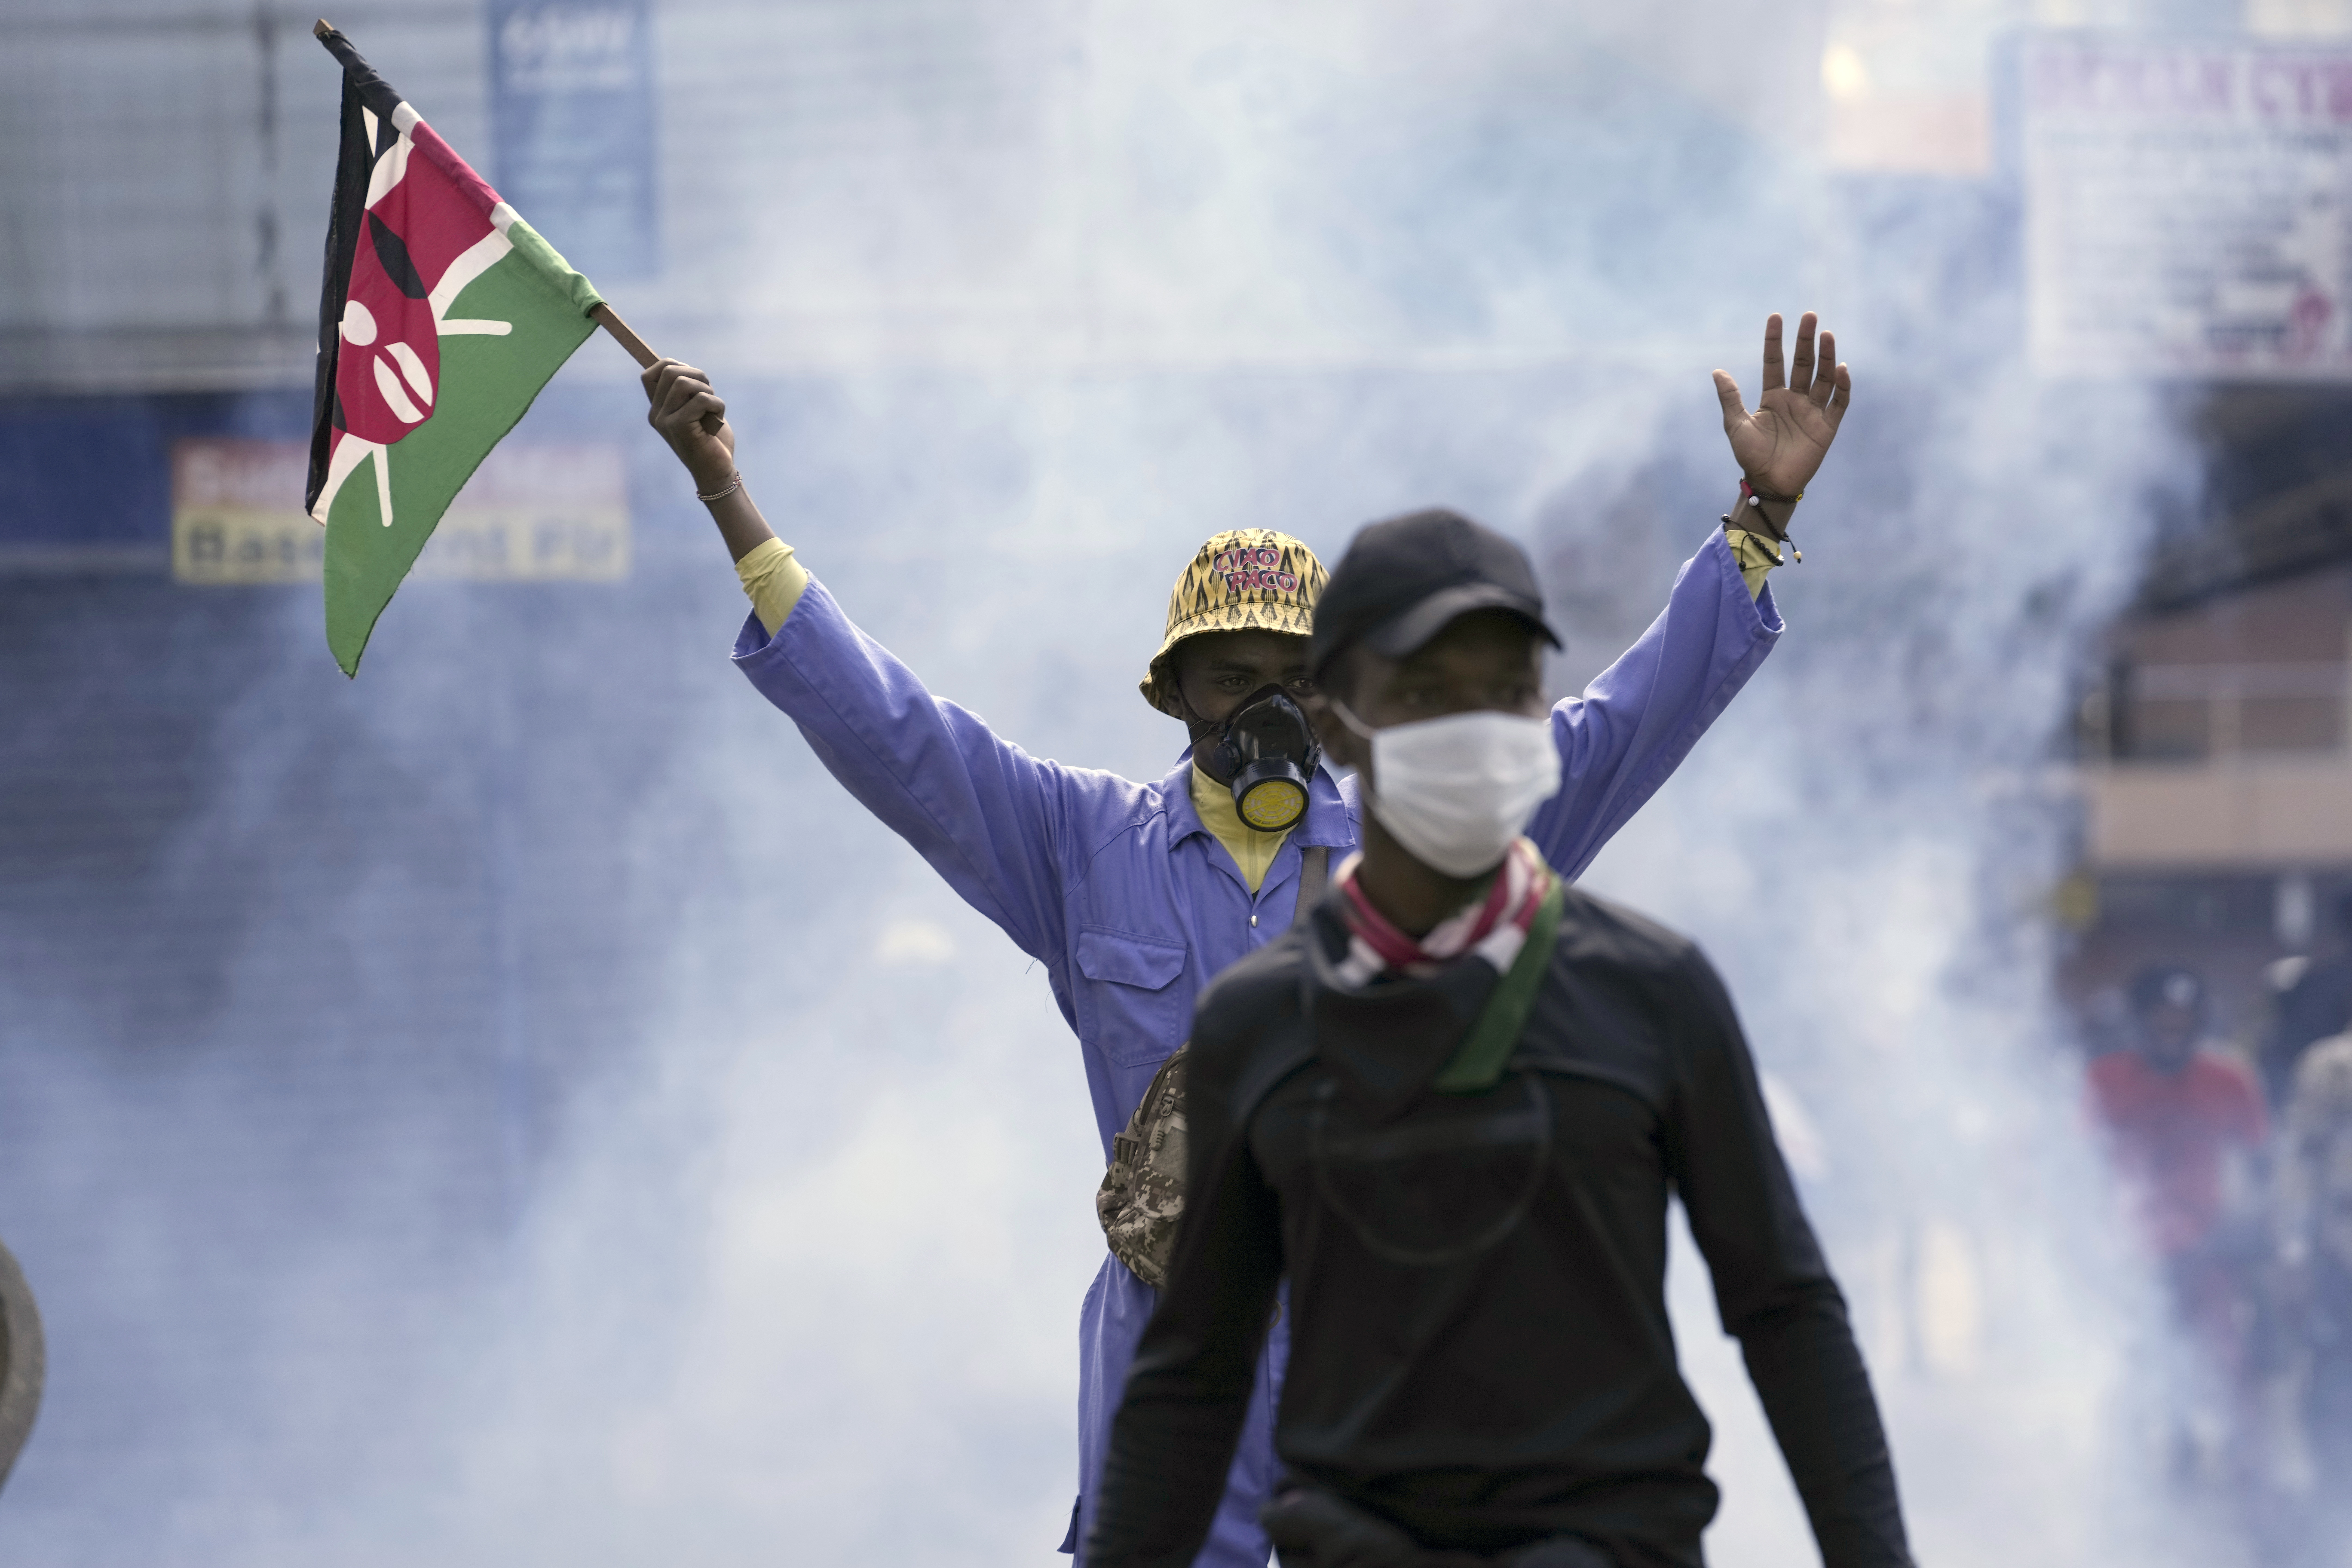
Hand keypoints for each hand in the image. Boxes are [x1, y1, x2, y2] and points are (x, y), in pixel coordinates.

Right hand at [641, 358, 736, 492]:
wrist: (717, 473)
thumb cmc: (711, 441)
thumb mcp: (698, 411)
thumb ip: (688, 393)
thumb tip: (684, 367)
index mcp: (658, 409)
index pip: (649, 374)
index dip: (671, 365)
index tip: (694, 378)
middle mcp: (656, 414)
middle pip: (670, 371)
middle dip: (697, 376)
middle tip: (709, 396)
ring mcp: (665, 421)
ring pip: (684, 382)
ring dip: (708, 391)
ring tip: (713, 411)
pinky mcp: (679, 427)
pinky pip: (701, 399)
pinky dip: (717, 406)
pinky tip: (716, 423)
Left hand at [1711, 312, 1850, 499]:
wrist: (1769, 483)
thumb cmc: (1750, 456)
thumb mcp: (1736, 424)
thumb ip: (1730, 397)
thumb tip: (1716, 370)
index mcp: (1773, 397)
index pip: (1775, 362)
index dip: (1775, 341)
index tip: (1776, 317)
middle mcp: (1795, 400)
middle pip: (1803, 363)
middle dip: (1806, 340)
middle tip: (1810, 316)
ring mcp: (1812, 411)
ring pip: (1823, 377)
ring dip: (1827, 356)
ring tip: (1827, 334)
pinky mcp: (1827, 426)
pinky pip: (1839, 402)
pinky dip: (1842, 386)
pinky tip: (1841, 368)